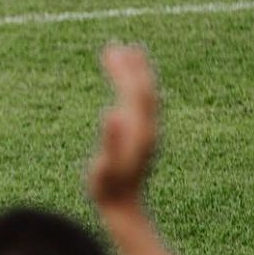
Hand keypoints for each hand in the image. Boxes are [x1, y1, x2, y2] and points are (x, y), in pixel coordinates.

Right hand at [86, 44, 159, 211]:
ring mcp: (148, 132)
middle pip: (143, 89)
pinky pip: (143, 105)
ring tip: (124, 53)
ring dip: (135, 73)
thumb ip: (110, 141)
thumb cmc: (109, 190)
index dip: (125, 69)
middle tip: (113, 44)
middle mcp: (149, 128)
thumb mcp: (104, 168)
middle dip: (131, 66)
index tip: (112, 49)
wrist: (125, 210)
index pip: (135, 92)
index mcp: (140, 131)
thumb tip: (111, 112)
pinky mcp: (143, 137)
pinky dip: (136, 87)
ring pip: (146, 96)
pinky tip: (129, 84)